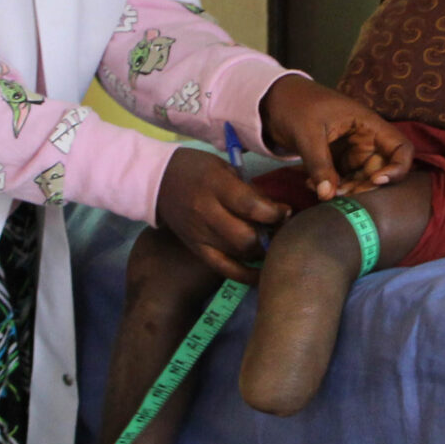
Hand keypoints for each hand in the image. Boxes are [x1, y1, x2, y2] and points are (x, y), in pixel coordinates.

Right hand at [156, 148, 289, 281]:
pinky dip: (246, 275)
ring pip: (239, 254)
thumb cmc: (198, 169)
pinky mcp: (196, 249)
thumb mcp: (225, 169)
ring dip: (261, 251)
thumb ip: (250, 191)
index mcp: (215, 186)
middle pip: (246, 237)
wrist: (159, 181)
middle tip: (281, 229)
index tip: (286, 211)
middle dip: (270, 235)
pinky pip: (224, 268)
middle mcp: (206, 213)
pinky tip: (262, 274)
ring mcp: (199, 235)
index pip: (250, 206)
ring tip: (272, 242)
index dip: (274, 213)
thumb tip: (278, 212)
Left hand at [259, 76, 414, 199]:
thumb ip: (319, 164)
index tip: (376, 181)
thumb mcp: (307, 133)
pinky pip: (343, 181)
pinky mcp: (338, 161)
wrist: (273, 102)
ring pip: (362, 181)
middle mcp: (366, 140)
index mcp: (368, 124)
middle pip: (382, 171)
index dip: (397, 169)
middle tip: (338, 194)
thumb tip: (328, 196)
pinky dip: (331, 188)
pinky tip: (311, 185)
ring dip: (346, 191)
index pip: (401, 149)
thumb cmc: (295, 105)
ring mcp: (352, 152)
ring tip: (318, 188)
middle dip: (364, 187)